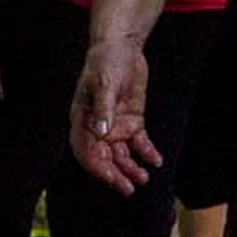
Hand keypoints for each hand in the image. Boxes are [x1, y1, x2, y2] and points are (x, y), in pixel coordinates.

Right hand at [70, 33, 161, 193]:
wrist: (122, 47)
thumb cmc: (106, 62)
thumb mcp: (104, 83)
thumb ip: (103, 109)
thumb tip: (101, 133)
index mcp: (82, 120)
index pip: (86, 151)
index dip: (97, 168)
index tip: (112, 179)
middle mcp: (97, 127)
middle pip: (104, 158)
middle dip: (115, 174)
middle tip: (129, 189)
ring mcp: (115, 125)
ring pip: (121, 154)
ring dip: (131, 168)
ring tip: (143, 178)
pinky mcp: (131, 121)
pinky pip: (138, 142)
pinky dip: (146, 152)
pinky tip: (155, 160)